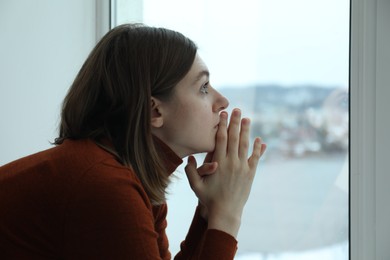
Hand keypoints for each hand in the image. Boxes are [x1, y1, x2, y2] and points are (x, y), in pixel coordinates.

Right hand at [185, 109, 265, 236]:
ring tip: (247, 119)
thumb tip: (188, 157)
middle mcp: (231, 162)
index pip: (220, 139)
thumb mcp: (195, 186)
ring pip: (245, 144)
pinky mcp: (250, 174)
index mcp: (218, 163)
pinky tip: (259, 139)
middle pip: (234, 138)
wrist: (226, 212)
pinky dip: (258, 148)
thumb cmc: (209, 199)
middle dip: (235, 122)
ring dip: (246, 130)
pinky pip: (255, 157)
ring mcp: (242, 167)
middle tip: (237, 109)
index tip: (223, 114)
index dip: (222, 125)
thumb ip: (190, 171)